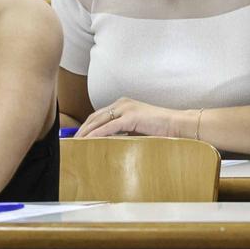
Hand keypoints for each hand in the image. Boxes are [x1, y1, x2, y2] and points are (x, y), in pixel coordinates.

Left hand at [77, 98, 198, 139]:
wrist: (178, 124)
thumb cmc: (161, 129)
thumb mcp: (138, 129)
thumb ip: (124, 132)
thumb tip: (110, 144)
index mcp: (124, 104)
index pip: (99, 115)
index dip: (87, 126)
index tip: (78, 137)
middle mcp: (122, 103)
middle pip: (95, 117)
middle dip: (82, 130)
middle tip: (71, 142)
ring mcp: (126, 108)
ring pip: (98, 121)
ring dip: (85, 133)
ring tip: (76, 144)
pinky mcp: (131, 117)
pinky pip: (108, 127)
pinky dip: (96, 135)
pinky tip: (88, 142)